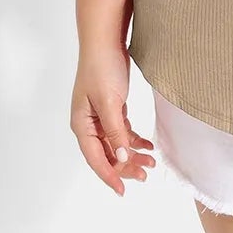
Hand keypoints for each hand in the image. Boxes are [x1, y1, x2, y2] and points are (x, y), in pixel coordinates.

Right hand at [70, 46, 155, 195]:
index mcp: (82, 125)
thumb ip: (115, 131)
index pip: (95, 158)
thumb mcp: (110, 102)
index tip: (123, 190)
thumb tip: (122, 157)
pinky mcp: (111, 109)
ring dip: (132, 155)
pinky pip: (122, 132)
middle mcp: (88, 124)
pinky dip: (134, 140)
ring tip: (151, 162)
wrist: (105, 41)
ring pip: (116, 144)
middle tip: (145, 175)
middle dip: (125, 166)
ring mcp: (99, 117)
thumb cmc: (102, 68)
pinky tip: (148, 146)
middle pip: (106, 154)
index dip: (109, 176)